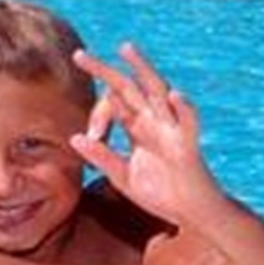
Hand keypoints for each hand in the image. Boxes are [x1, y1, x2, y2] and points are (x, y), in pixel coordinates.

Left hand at [70, 44, 224, 226]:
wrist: (191, 215)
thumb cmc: (160, 193)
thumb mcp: (123, 176)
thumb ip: (101, 157)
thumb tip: (73, 138)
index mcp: (137, 127)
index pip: (113, 104)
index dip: (96, 112)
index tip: (90, 135)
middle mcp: (153, 122)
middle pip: (128, 88)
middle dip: (105, 71)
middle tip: (78, 54)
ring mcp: (170, 130)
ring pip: (157, 92)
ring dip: (143, 69)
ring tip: (126, 49)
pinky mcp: (187, 146)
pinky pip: (188, 123)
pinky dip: (184, 109)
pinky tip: (174, 94)